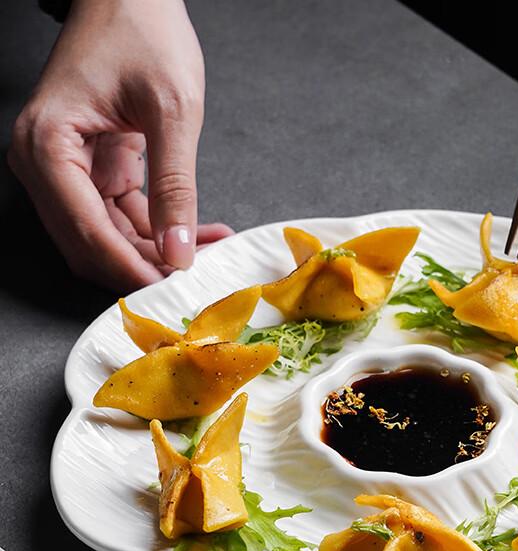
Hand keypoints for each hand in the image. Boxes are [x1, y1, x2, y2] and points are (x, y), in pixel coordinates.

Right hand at [8, 0, 232, 292]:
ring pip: (111, 238)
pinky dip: (161, 230)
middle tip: (198, 278)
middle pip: (93, 245)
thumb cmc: (142, 33)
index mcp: (48, 146)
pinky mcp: (92, 171)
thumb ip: (175, 187)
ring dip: (160, 252)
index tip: (175, 292)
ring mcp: (66, 170)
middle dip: (147, 266)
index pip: (88, 233)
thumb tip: (179, 252)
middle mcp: (45, 163)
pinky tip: (201, 232)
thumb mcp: (172, 111)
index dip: (133, 270)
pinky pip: (123, 218)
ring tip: (213, 249)